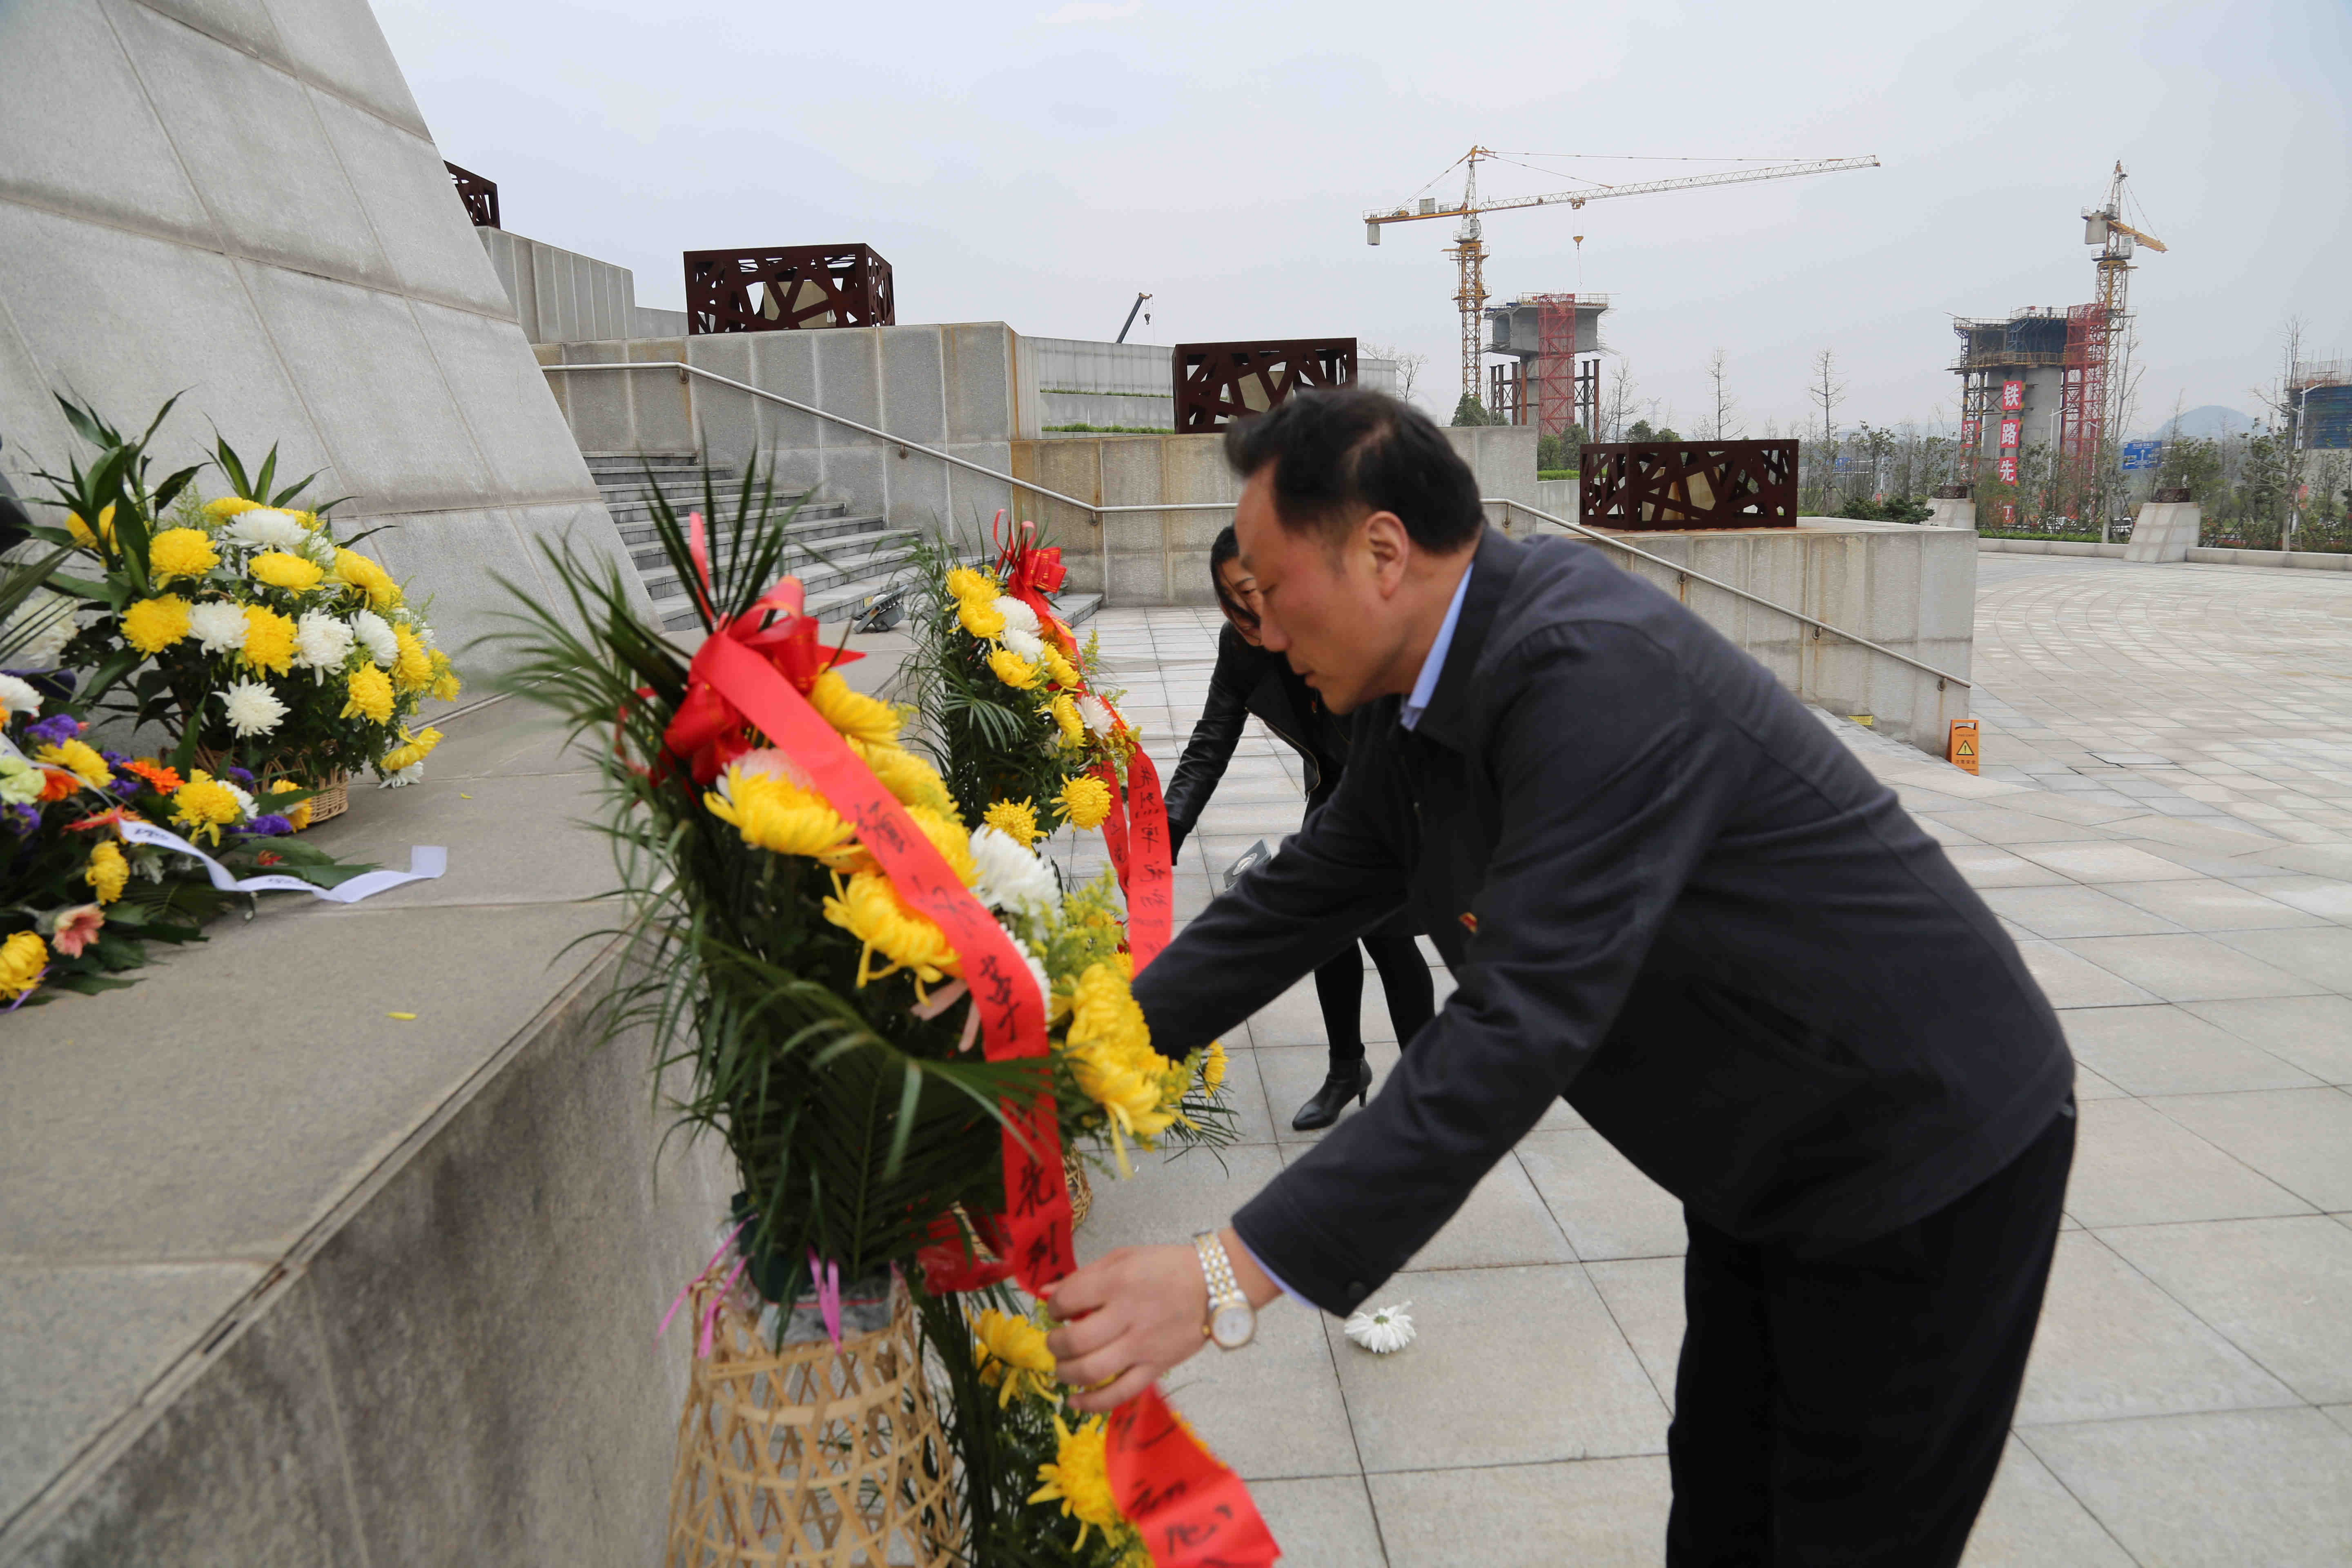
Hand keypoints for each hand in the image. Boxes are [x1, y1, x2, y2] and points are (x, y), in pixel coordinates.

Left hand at [1043, 1229, 1278, 1412]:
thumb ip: (1083, 1276)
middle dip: (1055, 1345)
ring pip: (1092, 1371)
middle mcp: (1127, 1315)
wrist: (1215, 1285)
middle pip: (1075, 1341)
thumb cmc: (1166, 1267)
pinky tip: (1075, 1402)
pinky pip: (1120, 1392)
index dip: (1054, 1308)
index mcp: (1117, 1282)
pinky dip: (1093, 1403)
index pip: (1068, 1300)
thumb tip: (1046, 1293)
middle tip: (1056, 1341)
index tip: (1057, 1311)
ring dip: (1067, 1373)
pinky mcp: (1156, 1367)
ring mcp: (1142, 1345)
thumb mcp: (1124, 1257)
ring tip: (1063, 1367)